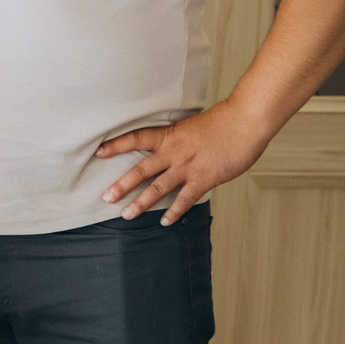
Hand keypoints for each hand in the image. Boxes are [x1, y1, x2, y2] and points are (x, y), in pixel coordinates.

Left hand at [97, 101, 275, 223]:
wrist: (246, 122)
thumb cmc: (224, 121)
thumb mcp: (192, 126)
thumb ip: (178, 140)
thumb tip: (170, 150)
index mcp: (170, 135)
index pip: (136, 138)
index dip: (116, 145)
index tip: (98, 152)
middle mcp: (174, 152)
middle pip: (141, 170)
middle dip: (121, 185)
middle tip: (106, 198)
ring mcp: (188, 167)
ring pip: (158, 188)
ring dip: (141, 203)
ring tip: (126, 215)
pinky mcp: (203, 179)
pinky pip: (184, 199)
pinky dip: (174, 212)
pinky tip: (165, 221)